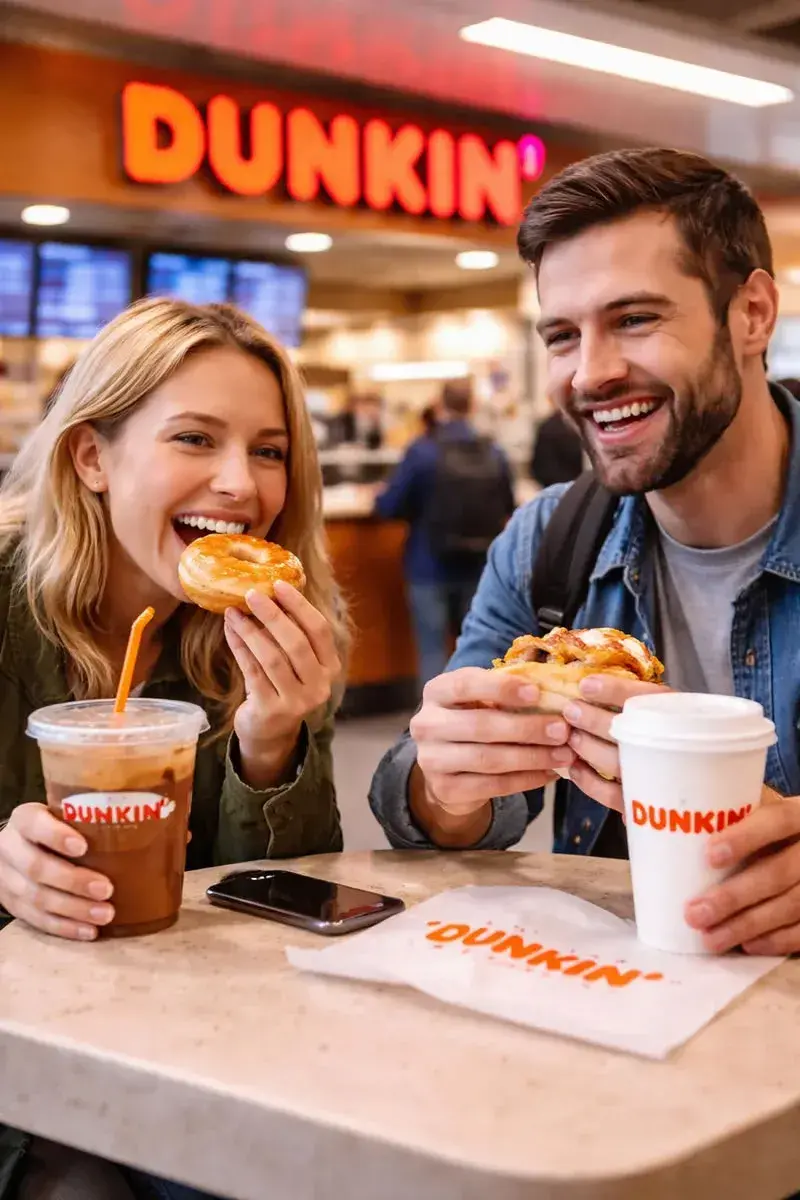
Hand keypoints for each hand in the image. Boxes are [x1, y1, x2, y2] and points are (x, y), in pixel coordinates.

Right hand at [0, 804, 113, 940]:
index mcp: (25, 819)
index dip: (56, 836)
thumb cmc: (56, 828)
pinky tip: (89, 931)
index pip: (34, 824)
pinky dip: (65, 927)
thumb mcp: (66, 815)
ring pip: (36, 898)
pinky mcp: (13, 906)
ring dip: (73, 909)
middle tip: (106, 889)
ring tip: (105, 914)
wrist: (16, 849)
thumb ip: (97, 818)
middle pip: (36, 867)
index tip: (83, 846)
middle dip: (73, 881)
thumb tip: (167, 824)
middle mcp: (11, 848)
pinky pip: (36, 920)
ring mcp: (7, 880)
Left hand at [224, 581, 340, 787]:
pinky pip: (252, 672)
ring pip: (272, 658)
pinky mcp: (271, 710)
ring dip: (251, 631)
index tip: (278, 584)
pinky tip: (230, 631)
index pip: (320, 630)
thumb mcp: (296, 663)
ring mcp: (296, 701)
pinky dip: (240, 648)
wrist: (270, 732)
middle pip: (297, 643)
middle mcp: (319, 686)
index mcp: (330, 668)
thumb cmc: (282, 686)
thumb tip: (270, 591)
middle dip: (273, 615)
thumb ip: (291, 633)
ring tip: (233, 612)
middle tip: (251, 594)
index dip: (300, 605)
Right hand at [409, 667, 574, 830]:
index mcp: (436, 691)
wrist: (448, 768)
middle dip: (526, 728)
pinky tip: (549, 773)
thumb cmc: (474, 721)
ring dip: (532, 757)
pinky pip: (492, 785)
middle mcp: (426, 723)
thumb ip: (507, 694)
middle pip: (480, 725)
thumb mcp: (482, 700)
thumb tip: (555, 692)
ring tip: (563, 755)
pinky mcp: (444, 789)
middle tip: (562, 730)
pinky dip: (525, 780)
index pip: (466, 684)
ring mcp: (431, 759)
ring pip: (488, 759)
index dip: (501, 688)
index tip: (536, 693)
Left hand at [561, 674, 667, 810]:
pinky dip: (589, 782)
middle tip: (571, 710)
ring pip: (616, 763)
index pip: (648, 698)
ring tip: (572, 736)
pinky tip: (575, 767)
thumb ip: (638, 697)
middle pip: (629, 732)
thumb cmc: (674, 734)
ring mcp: (658, 777)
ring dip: (588, 748)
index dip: (615, 690)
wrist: (701, 783)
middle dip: (594, 720)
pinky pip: (611, 794)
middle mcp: (673, 745)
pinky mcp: (643, 801)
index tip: (586, 685)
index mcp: (680, 714)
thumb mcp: (666, 708)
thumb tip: (593, 682)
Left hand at [685, 791, 799, 954]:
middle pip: (779, 872)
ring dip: (748, 925)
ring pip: (792, 905)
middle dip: (734, 897)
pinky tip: (747, 945)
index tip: (709, 856)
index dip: (745, 838)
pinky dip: (777, 940)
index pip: (778, 820)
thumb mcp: (762, 811)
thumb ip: (727, 818)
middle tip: (695, 914)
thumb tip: (652, 828)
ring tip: (711, 939)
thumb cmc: (776, 828)